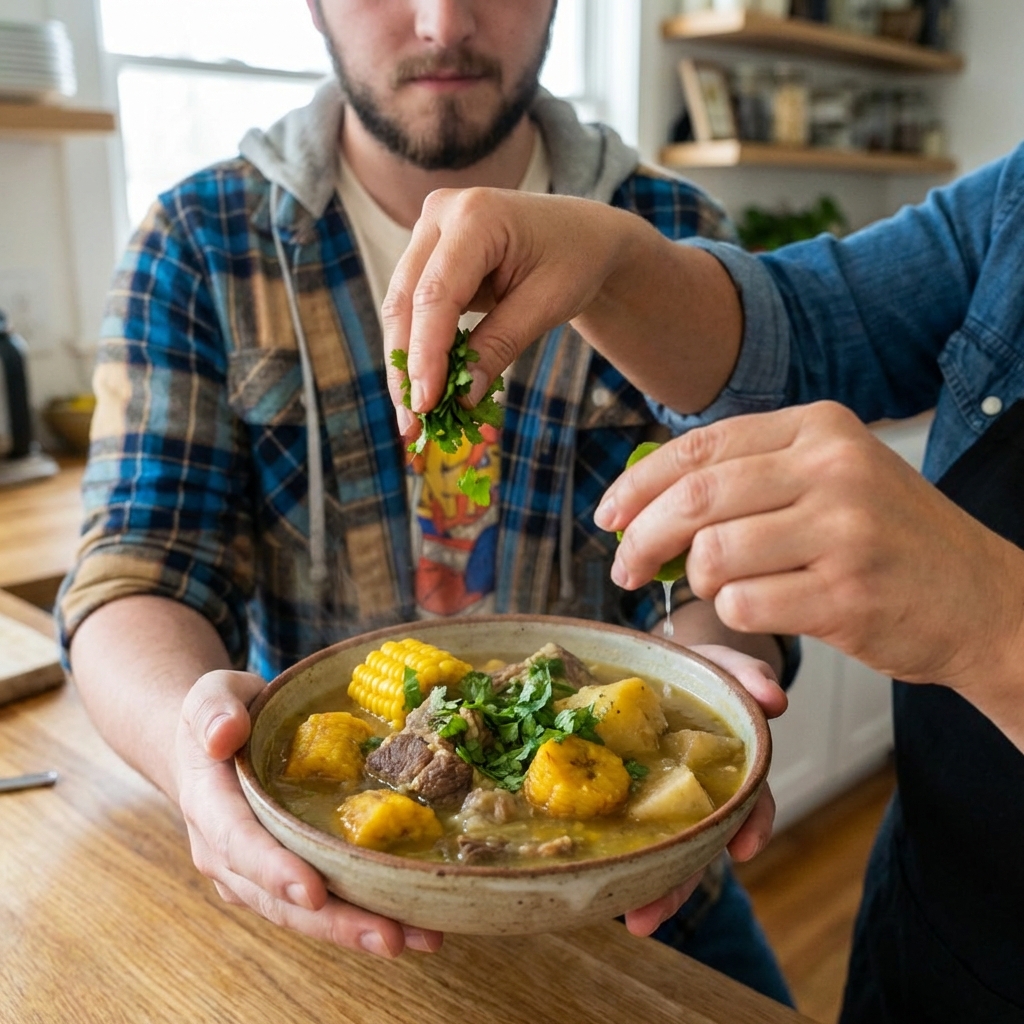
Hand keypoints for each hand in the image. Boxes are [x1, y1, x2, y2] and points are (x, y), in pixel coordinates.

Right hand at [176, 670, 442, 956]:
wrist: (215, 739)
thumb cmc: (222, 714)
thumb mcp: (211, 694)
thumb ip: (215, 709)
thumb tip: (222, 734)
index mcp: (210, 805)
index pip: (239, 843)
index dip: (275, 870)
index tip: (314, 892)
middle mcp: (227, 851)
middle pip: (278, 899)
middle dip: (334, 922)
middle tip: (391, 937)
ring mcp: (254, 872)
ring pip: (301, 914)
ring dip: (355, 930)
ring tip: (417, 939)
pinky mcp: (282, 875)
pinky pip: (318, 903)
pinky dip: (358, 915)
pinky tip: (409, 922)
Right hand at [381, 187, 646, 433]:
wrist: (584, 234)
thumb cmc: (575, 261)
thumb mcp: (547, 304)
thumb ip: (501, 345)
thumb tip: (463, 398)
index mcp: (476, 216)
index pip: (436, 294)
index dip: (426, 353)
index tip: (426, 404)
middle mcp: (441, 214)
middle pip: (406, 300)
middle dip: (406, 367)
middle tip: (412, 424)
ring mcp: (429, 232)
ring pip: (400, 308)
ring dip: (404, 365)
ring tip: (412, 418)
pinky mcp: (427, 256)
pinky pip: (412, 309)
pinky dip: (417, 351)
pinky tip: (422, 392)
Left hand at [595, 400, 1023, 696]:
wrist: (984, 600)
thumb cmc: (890, 541)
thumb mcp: (830, 479)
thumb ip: (748, 477)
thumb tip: (643, 501)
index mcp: (820, 427)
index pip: (699, 448)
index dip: (638, 484)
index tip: (607, 515)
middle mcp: (832, 467)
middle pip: (694, 499)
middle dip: (641, 538)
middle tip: (623, 568)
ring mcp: (844, 530)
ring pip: (712, 555)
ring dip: (698, 582)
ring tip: (721, 589)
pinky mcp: (846, 593)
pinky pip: (743, 604)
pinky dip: (735, 614)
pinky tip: (764, 609)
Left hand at [623, 644, 781, 936]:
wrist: (660, 666)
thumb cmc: (699, 671)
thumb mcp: (725, 665)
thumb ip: (751, 677)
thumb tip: (775, 702)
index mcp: (728, 765)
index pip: (750, 801)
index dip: (753, 825)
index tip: (745, 850)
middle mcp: (699, 793)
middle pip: (696, 844)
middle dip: (678, 884)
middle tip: (651, 917)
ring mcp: (662, 798)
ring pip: (661, 850)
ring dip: (650, 886)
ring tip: (632, 920)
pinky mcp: (626, 791)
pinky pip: (623, 827)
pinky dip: (617, 854)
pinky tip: (596, 880)